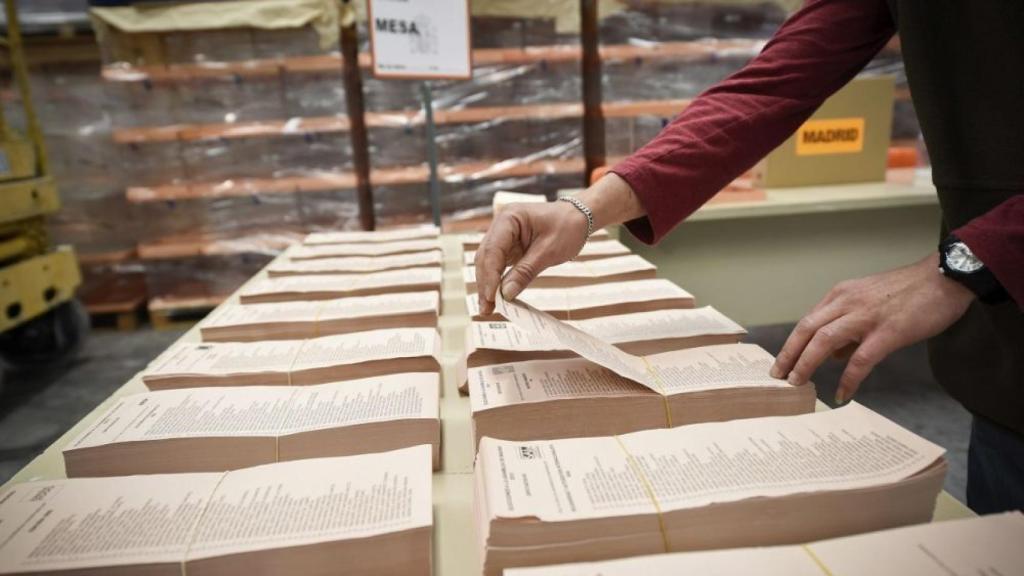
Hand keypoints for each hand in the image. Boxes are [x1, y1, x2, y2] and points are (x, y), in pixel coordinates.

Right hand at [474, 173, 645, 314]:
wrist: (579, 217)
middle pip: (485, 257)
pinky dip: (497, 280)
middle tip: (486, 309)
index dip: (490, 276)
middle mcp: (501, 224)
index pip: (492, 250)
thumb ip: (525, 272)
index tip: (491, 297)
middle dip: (485, 283)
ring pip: (488, 262)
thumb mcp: (549, 251)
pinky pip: (498, 264)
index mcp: (509, 218)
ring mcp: (503, 235)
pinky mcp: (508, 245)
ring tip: (489, 308)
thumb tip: (506, 294)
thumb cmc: (567, 227)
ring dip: (488, 284)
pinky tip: (497, 296)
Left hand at [770, 253, 974, 403]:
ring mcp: (866, 317)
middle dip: (789, 355)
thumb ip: (848, 325)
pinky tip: (841, 393)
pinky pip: (861, 360)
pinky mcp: (888, 332)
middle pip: (807, 330)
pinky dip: (848, 378)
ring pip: (824, 341)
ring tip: (797, 384)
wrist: (945, 277)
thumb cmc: (909, 291)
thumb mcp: (868, 301)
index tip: (780, 362)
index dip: (791, 344)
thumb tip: (832, 355)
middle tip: (777, 376)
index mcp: (841, 295)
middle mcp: (847, 303)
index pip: (807, 321)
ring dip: (806, 364)